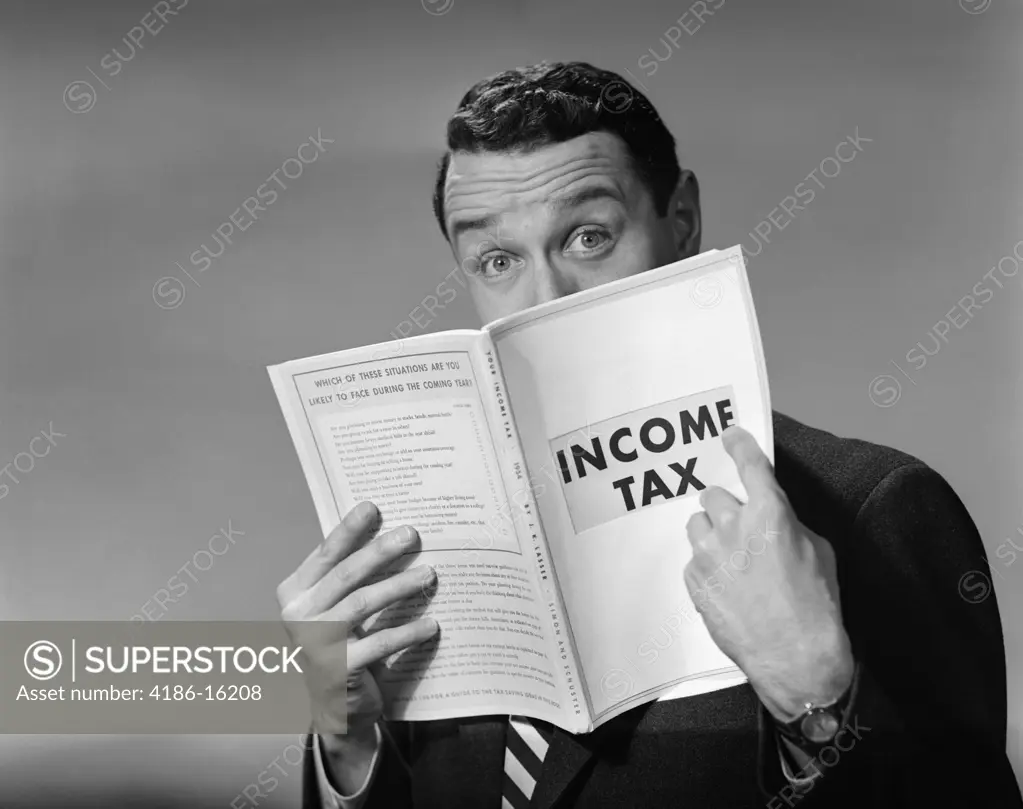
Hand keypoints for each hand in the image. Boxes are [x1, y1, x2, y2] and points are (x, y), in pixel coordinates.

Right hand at [276, 501, 437, 788]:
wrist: (336, 706)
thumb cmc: (342, 644)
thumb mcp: (337, 607)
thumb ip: (350, 576)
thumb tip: (390, 532)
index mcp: (295, 591)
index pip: (325, 554)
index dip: (348, 529)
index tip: (373, 507)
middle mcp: (298, 615)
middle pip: (346, 574)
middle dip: (381, 551)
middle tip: (411, 535)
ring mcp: (314, 643)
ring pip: (362, 603)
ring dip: (399, 586)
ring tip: (429, 575)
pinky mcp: (336, 670)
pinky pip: (378, 643)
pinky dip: (407, 632)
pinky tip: (432, 624)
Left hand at [684, 426, 853, 720]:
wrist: (796, 658)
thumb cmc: (817, 606)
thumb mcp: (818, 552)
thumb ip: (788, 523)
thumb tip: (771, 516)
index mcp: (771, 513)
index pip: (750, 465)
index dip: (739, 445)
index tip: (729, 435)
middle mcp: (734, 526)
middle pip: (712, 495)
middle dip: (726, 508)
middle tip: (741, 531)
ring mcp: (708, 554)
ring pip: (697, 524)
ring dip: (711, 535)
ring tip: (732, 562)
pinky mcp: (693, 580)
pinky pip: (693, 559)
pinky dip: (706, 568)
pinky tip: (728, 589)